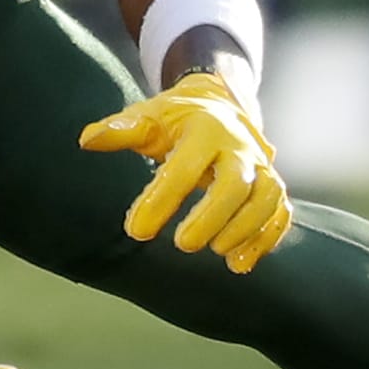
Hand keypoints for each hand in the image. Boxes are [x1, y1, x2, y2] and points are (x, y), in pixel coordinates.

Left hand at [78, 70, 291, 272]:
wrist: (221, 104)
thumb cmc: (176, 118)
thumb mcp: (148, 117)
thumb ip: (122, 130)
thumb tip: (87, 139)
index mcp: (204, 129)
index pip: (184, 167)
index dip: (161, 200)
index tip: (135, 230)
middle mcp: (238, 147)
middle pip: (236, 184)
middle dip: (212, 217)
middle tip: (183, 245)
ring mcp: (260, 167)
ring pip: (266, 198)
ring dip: (245, 230)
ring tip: (218, 254)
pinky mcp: (272, 185)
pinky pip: (280, 212)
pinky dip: (266, 239)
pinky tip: (240, 264)